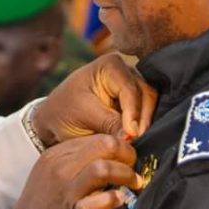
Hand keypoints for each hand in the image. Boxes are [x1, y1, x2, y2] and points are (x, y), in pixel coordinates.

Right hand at [11, 134, 142, 208]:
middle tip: (134, 166)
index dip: (120, 145)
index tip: (128, 156)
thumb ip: (76, 158)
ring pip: (102, 169)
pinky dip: (111, 200)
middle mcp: (61, 167)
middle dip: (127, 154)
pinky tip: (118, 199)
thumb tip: (110, 151)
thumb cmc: (43, 199)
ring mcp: (66, 190)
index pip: (98, 137)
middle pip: (104, 146)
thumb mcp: (52, 170)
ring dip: (125, 174)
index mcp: (57, 153)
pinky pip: (94, 203)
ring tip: (134, 183)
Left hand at [33, 53, 157, 145]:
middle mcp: (126, 70)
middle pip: (146, 94)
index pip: (129, 88)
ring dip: (144, 123)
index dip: (133, 112)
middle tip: (136, 141)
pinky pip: (147, 112)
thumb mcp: (84, 116)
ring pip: (150, 104)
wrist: (57, 118)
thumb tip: (132, 136)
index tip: (131, 134)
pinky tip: (135, 140)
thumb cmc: (65, 111)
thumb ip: (109, 123)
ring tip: (135, 142)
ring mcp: (133, 84)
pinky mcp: (136, 100)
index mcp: (110, 65)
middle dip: (142, 119)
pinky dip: (142, 125)